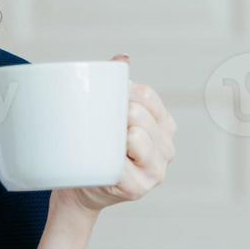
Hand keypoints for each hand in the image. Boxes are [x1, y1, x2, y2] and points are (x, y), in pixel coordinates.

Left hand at [54, 54, 176, 215]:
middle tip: (95, 125)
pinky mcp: (139, 188)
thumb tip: (122, 59)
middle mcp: (167, 147)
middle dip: (114, 114)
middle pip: (139, 114)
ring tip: (99, 144)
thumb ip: (117, 87)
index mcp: (164, 125)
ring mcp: (156, 170)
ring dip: (113, 136)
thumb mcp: (111, 116)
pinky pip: (123, 164)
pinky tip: (104, 161)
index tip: (102, 97)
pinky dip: (112, 160)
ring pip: (135, 136)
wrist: (82, 189)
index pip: (147, 95)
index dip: (123, 91)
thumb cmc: (97, 148)